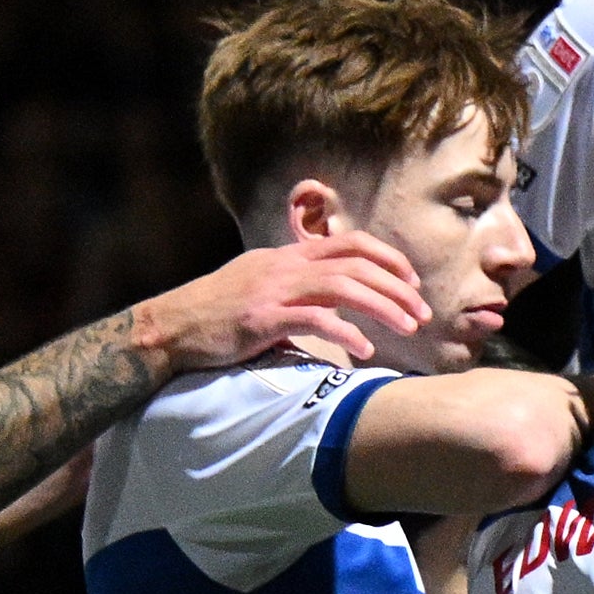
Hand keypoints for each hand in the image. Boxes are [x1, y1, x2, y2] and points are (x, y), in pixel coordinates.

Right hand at [137, 231, 426, 374]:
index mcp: (287, 256)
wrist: (170, 327)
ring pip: (343, 286)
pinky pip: (314, 320)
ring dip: (382, 306)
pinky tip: (365, 350)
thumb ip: (296, 289)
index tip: (411, 281)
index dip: (387, 258)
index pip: (349, 242)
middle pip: (355, 262)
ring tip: (409, 328)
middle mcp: (285, 266)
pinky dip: (346, 333)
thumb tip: (332, 306)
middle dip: (397, 285)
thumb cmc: (217, 315)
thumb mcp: (260, 288)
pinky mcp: (262, 318)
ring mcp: (273, 290)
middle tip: (423, 311)